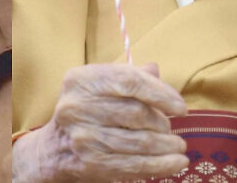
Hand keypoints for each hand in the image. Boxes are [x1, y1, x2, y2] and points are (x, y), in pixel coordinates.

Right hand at [12, 63, 188, 182]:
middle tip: (171, 130)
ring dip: (166, 146)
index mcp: (81, 80)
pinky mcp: (90, 163)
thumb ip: (128, 77)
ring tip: (179, 147)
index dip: (160, 93)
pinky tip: (177, 163)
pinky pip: (134, 165)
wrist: (55, 148)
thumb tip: (155, 70)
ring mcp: (82, 137)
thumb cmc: (87, 111)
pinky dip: (161, 165)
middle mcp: (77, 106)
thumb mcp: (100, 87)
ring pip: (138, 141)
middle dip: (162, 123)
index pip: (128, 81)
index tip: (181, 107)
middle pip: (135, 112)